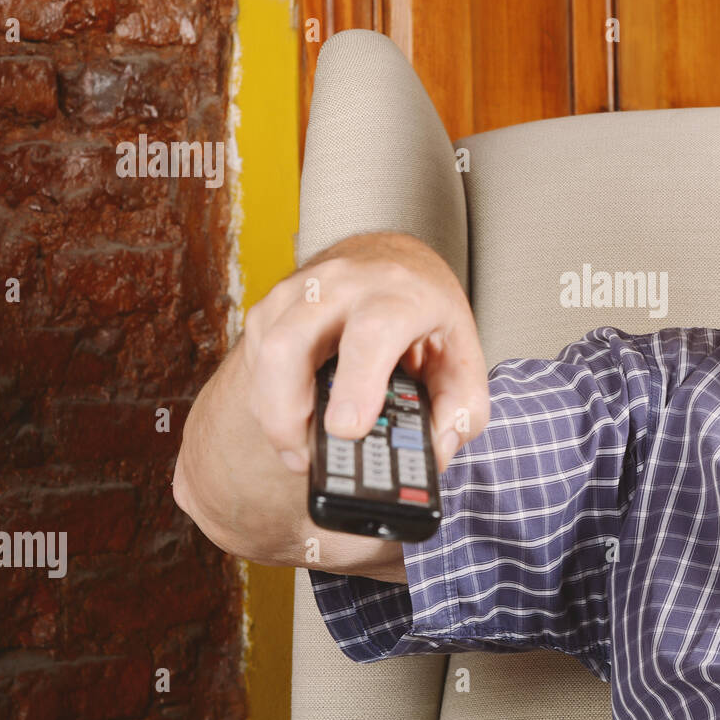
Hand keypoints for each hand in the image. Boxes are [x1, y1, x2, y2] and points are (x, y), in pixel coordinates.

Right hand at [172, 231, 489, 577]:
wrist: (397, 263)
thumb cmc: (429, 318)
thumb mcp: (463, 360)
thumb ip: (459, 413)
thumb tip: (434, 455)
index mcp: (400, 295)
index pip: (372, 333)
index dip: (356, 384)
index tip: (346, 429)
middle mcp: (345, 285)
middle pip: (292, 343)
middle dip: (287, 410)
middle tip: (306, 456)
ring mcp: (301, 290)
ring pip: (265, 352)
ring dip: (274, 412)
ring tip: (301, 447)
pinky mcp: (274, 305)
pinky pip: (256, 358)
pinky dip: (268, 398)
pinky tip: (296, 414)